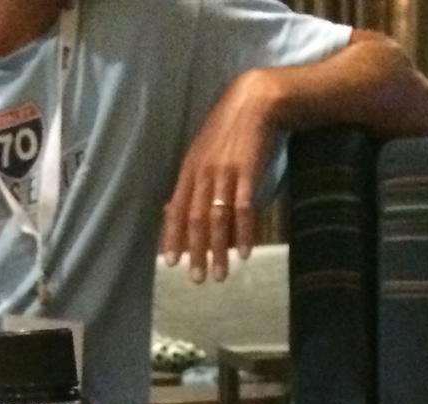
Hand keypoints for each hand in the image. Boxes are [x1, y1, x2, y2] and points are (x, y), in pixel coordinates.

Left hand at [160, 71, 280, 284]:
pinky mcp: (248, 172)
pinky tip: (244, 253)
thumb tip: (172, 208)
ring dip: (219, 250)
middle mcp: (204, 173)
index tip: (170, 263)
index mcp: (190, 168)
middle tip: (197, 279)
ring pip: (218, 218)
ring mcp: (226, 173)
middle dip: (195, 252)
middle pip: (195, 219)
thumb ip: (192, 180)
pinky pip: (244, 208)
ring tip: (220, 275)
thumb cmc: (230, 128)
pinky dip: (244, 233)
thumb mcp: (203, 151)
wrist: (256, 100)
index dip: (172, 237)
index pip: (176, 208)